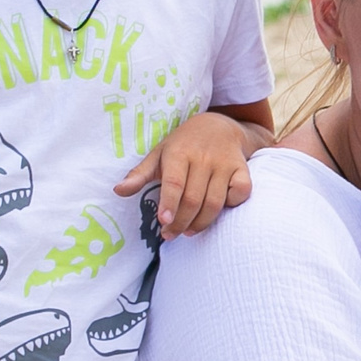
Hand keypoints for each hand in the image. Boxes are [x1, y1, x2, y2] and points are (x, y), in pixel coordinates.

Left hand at [115, 111, 254, 236]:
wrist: (220, 125)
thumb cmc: (184, 144)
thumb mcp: (159, 154)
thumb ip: (139, 174)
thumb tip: (118, 191)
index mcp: (179, 152)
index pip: (174, 183)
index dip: (169, 204)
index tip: (163, 222)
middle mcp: (203, 158)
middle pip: (193, 199)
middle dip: (181, 222)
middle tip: (170, 234)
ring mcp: (225, 164)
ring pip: (215, 202)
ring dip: (201, 222)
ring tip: (188, 231)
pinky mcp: (243, 169)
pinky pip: (241, 194)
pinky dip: (231, 205)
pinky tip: (218, 211)